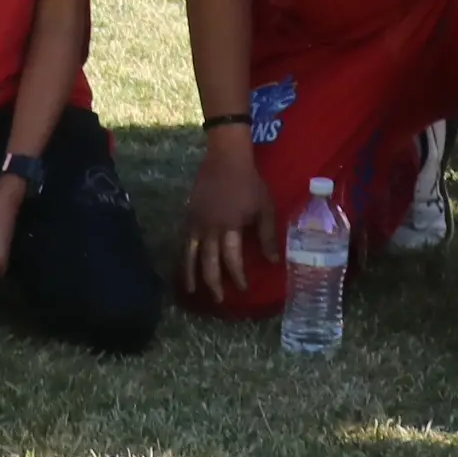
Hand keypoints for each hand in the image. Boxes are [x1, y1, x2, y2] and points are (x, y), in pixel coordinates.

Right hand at [182, 134, 274, 302]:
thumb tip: (274, 262)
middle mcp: (210, 228)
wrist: (226, 157)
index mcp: (230, 226)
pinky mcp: (189, 214)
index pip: (231, 259)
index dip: (237, 276)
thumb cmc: (249, 183)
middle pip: (208, 261)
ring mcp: (196, 221)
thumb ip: (267, 236)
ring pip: (190, 253)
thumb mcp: (264, 208)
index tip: (243, 288)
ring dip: (191, 274)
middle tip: (218, 299)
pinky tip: (184, 265)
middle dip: (214, 282)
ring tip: (192, 290)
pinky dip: (184, 255)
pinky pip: (185, 240)